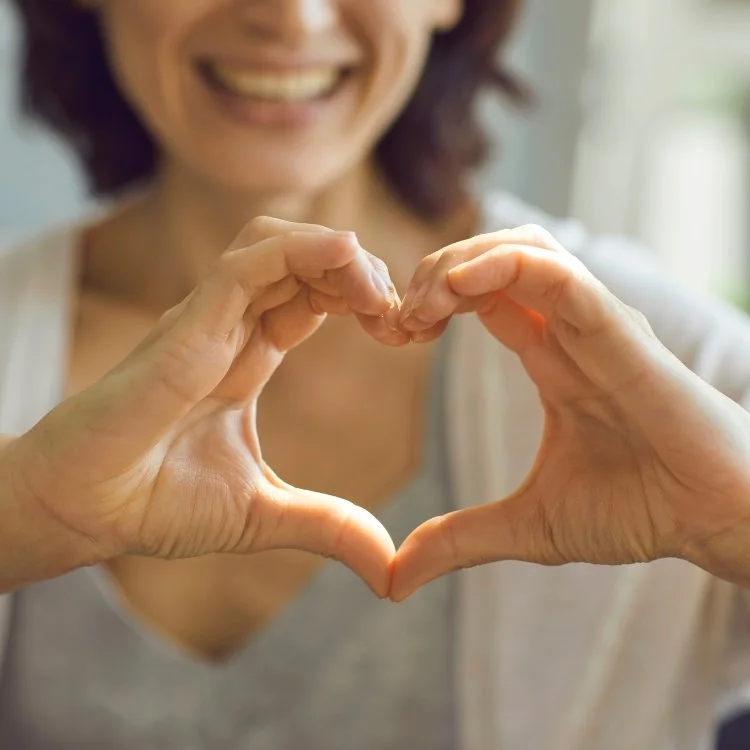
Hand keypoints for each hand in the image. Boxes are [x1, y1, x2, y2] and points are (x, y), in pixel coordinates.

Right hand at [9, 218, 405, 595]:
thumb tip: (389, 568)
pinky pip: (246, 266)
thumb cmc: (155, 503)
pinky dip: (301, 251)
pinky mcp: (186, 327)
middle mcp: (230, 328)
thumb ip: (328, 526)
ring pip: (277, 246)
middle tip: (402, 315)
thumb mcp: (264, 514)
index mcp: (249, 356)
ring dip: (337, 255)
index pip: (314, 297)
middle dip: (362, 273)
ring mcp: (207, 321)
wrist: (81, 511)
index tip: (404, 331)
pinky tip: (347, 257)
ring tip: (378, 293)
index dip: (363, 299)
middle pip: (305, 262)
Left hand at [391, 225, 749, 599]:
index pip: (481, 298)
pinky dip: (504, 266)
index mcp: (551, 359)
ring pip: (523, 250)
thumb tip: (394, 579)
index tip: (392, 334)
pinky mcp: (621, 334)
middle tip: (396, 318)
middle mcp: (570, 331)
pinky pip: (560, 276)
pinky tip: (457, 287)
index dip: (429, 303)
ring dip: (459, 262)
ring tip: (422, 303)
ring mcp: (596, 325)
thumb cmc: (640, 511)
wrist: (716, 523)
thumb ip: (459, 540)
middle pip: (494, 260)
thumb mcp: (528, 526)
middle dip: (433, 273)